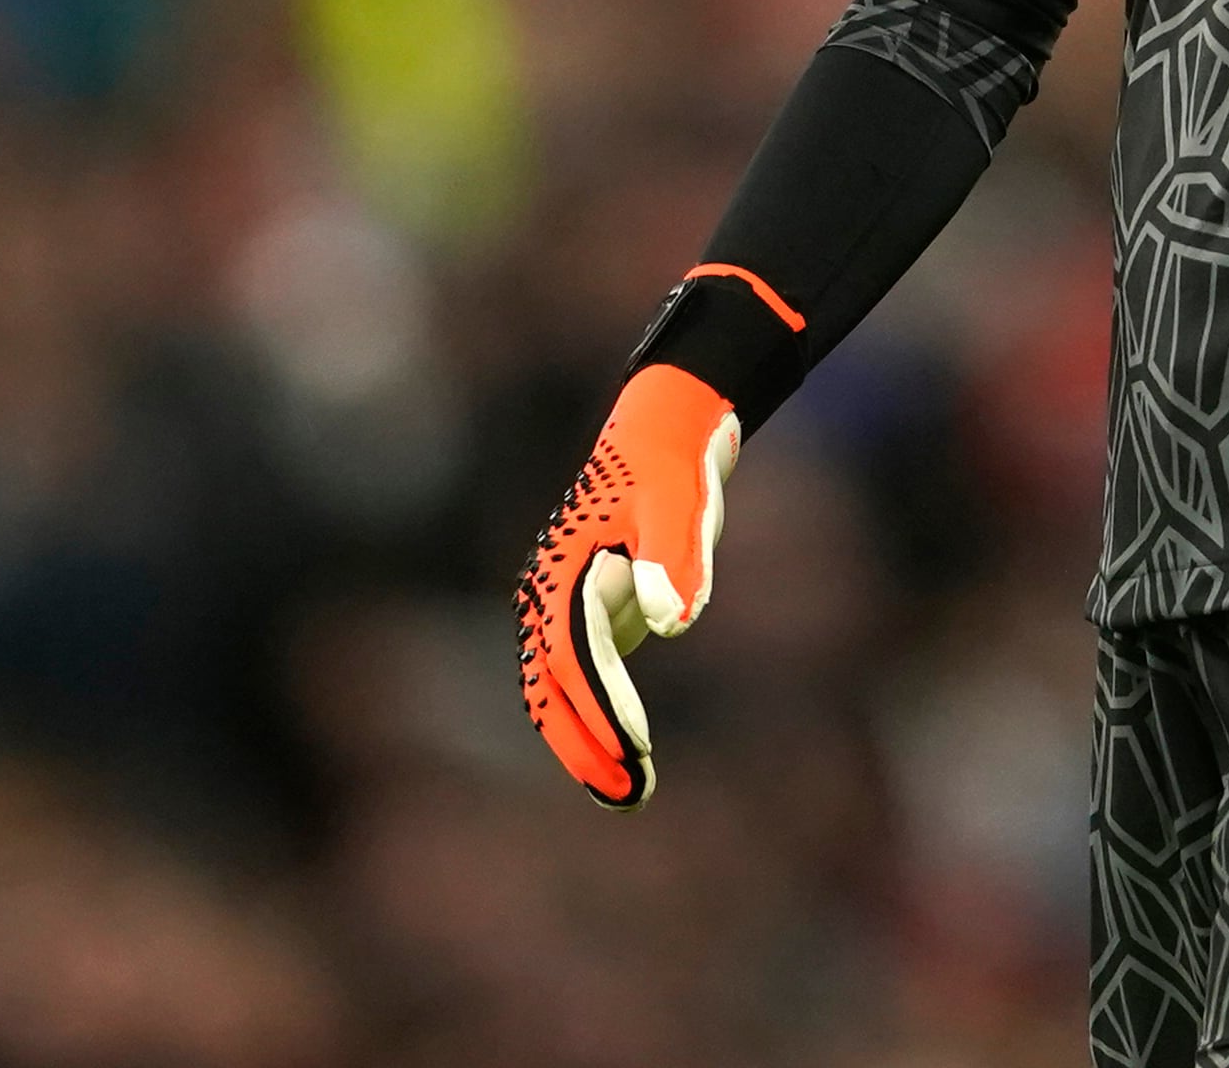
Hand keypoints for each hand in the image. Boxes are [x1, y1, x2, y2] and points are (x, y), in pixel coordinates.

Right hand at [513, 362, 740, 805]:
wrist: (662, 433)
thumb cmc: (672, 467)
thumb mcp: (681, 503)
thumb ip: (677, 559)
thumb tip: (671, 623)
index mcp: (564, 570)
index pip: (575, 655)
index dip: (601, 707)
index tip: (634, 750)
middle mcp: (548, 595)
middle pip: (552, 687)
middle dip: (586, 744)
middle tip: (630, 794)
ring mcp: (559, 608)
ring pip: (556, 693)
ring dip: (585, 745)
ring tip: (629, 795)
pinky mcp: (581, 616)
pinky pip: (573, 683)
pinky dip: (590, 725)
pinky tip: (620, 762)